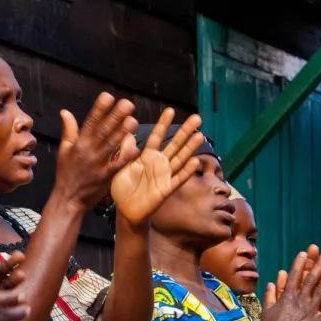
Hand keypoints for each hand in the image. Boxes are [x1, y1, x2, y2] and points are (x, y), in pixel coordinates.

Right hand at [53, 93, 138, 207]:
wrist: (68, 198)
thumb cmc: (66, 173)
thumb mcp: (64, 150)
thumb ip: (68, 130)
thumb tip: (65, 111)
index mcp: (79, 143)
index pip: (90, 122)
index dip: (99, 109)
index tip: (108, 96)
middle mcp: (88, 151)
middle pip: (103, 131)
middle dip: (115, 116)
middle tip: (127, 103)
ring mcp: (97, 164)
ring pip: (111, 145)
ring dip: (122, 133)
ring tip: (133, 120)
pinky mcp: (105, 177)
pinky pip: (117, 165)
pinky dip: (125, 157)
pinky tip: (135, 147)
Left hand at [109, 108, 203, 225]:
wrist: (125, 211)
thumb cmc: (122, 188)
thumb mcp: (119, 167)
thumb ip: (124, 152)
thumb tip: (125, 132)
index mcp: (146, 156)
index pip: (157, 136)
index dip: (163, 124)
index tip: (170, 110)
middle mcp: (159, 163)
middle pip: (174, 144)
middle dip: (185, 131)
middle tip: (197, 117)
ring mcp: (165, 175)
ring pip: (180, 159)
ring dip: (190, 148)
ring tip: (200, 135)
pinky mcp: (167, 189)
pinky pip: (178, 179)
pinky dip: (187, 171)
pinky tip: (195, 161)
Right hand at [260, 251, 320, 320]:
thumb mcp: (267, 309)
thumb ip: (270, 294)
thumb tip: (271, 282)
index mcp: (287, 296)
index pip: (294, 276)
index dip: (299, 264)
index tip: (304, 253)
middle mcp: (299, 301)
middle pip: (311, 280)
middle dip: (319, 267)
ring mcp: (309, 311)